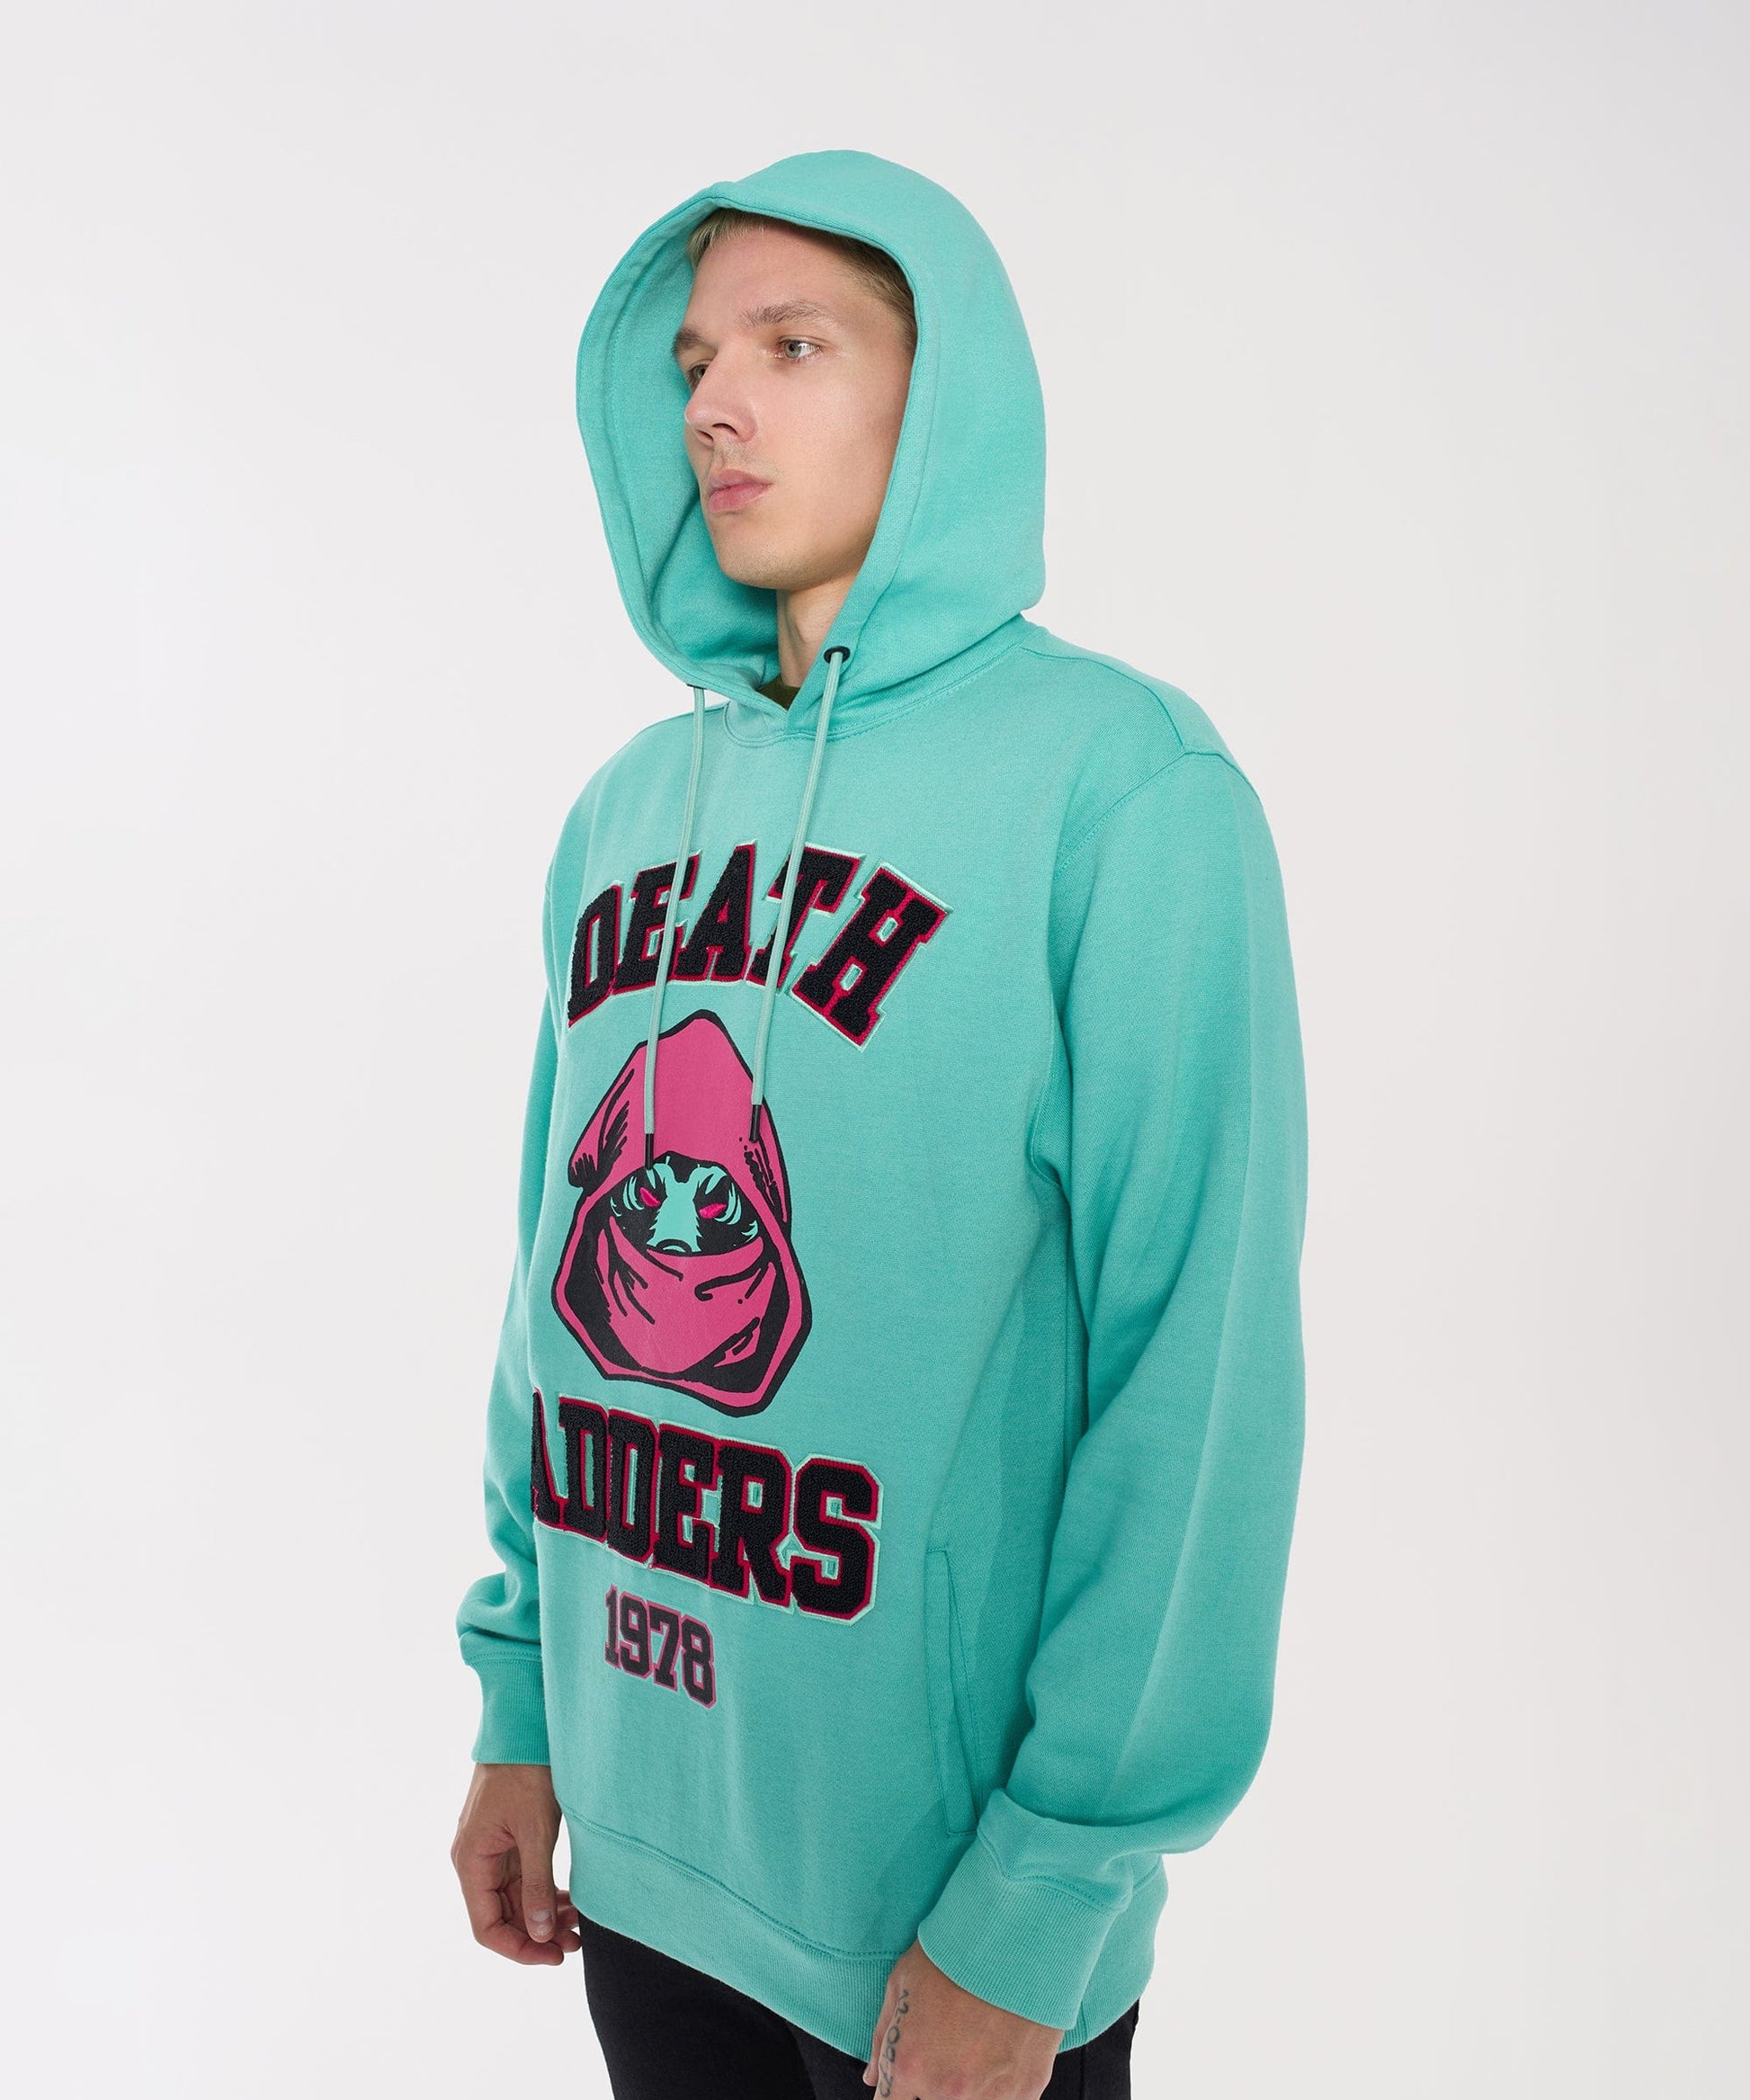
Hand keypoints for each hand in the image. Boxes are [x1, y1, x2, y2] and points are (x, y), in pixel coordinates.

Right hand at [451, 1761, 580, 1964]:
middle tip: (575, 1943)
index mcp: (471, 1862)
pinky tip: (569, 1902)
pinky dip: (543, 1894)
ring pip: (514, 1900)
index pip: (487, 1928)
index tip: (553, 1957)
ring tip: (578, 1925)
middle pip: (502, 1917)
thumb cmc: (525, 1773)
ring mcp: (490, 1851)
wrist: (523, 1727)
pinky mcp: (507, 1841)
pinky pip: (522, 1880)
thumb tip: (539, 1935)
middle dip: (537, 1934)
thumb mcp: (535, 1831)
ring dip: (543, 1916)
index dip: (518, 1949)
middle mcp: (475, 1862)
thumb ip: (536, 1884)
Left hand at [863, 1938, 1064, 2097]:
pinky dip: (999, 2085)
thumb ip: (883, 2038)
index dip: (899, 2088)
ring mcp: (989, 2095)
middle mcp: (947, 2090)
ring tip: (976, 2045)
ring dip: (966, 2087)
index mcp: (909, 2065)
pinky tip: (1002, 2050)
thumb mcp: (902, 1982)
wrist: (1017, 1936)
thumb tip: (874, 2078)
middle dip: (930, 2084)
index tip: (909, 2076)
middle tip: (947, 2047)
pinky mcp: (1026, 2090)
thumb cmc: (956, 1952)